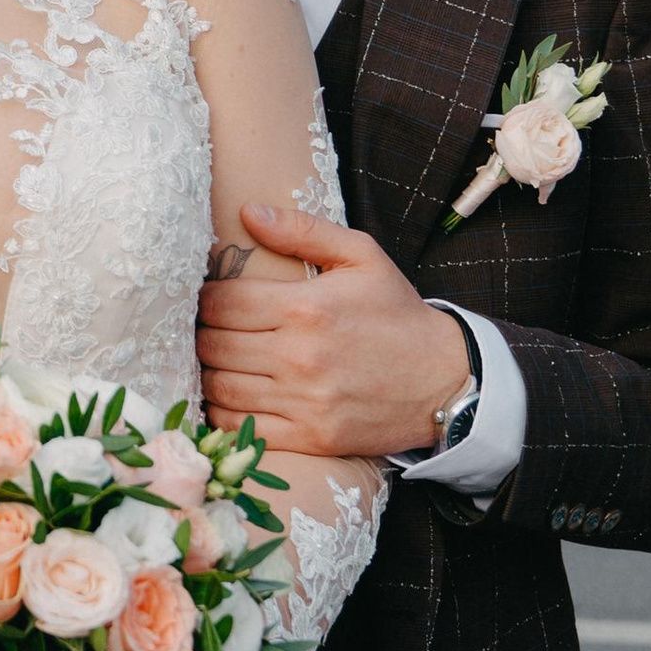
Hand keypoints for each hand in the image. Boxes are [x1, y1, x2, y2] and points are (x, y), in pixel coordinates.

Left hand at [196, 199, 467, 460]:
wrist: (447, 379)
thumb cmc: (397, 313)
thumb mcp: (361, 256)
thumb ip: (302, 230)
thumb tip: (248, 212)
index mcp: (306, 307)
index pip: (220, 303)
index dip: (205, 299)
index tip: (212, 299)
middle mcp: (300, 356)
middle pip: (212, 345)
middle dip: (203, 334)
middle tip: (211, 330)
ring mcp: (304, 401)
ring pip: (219, 387)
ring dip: (209, 373)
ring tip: (220, 361)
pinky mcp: (311, 437)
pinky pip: (241, 428)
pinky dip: (225, 413)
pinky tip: (233, 397)